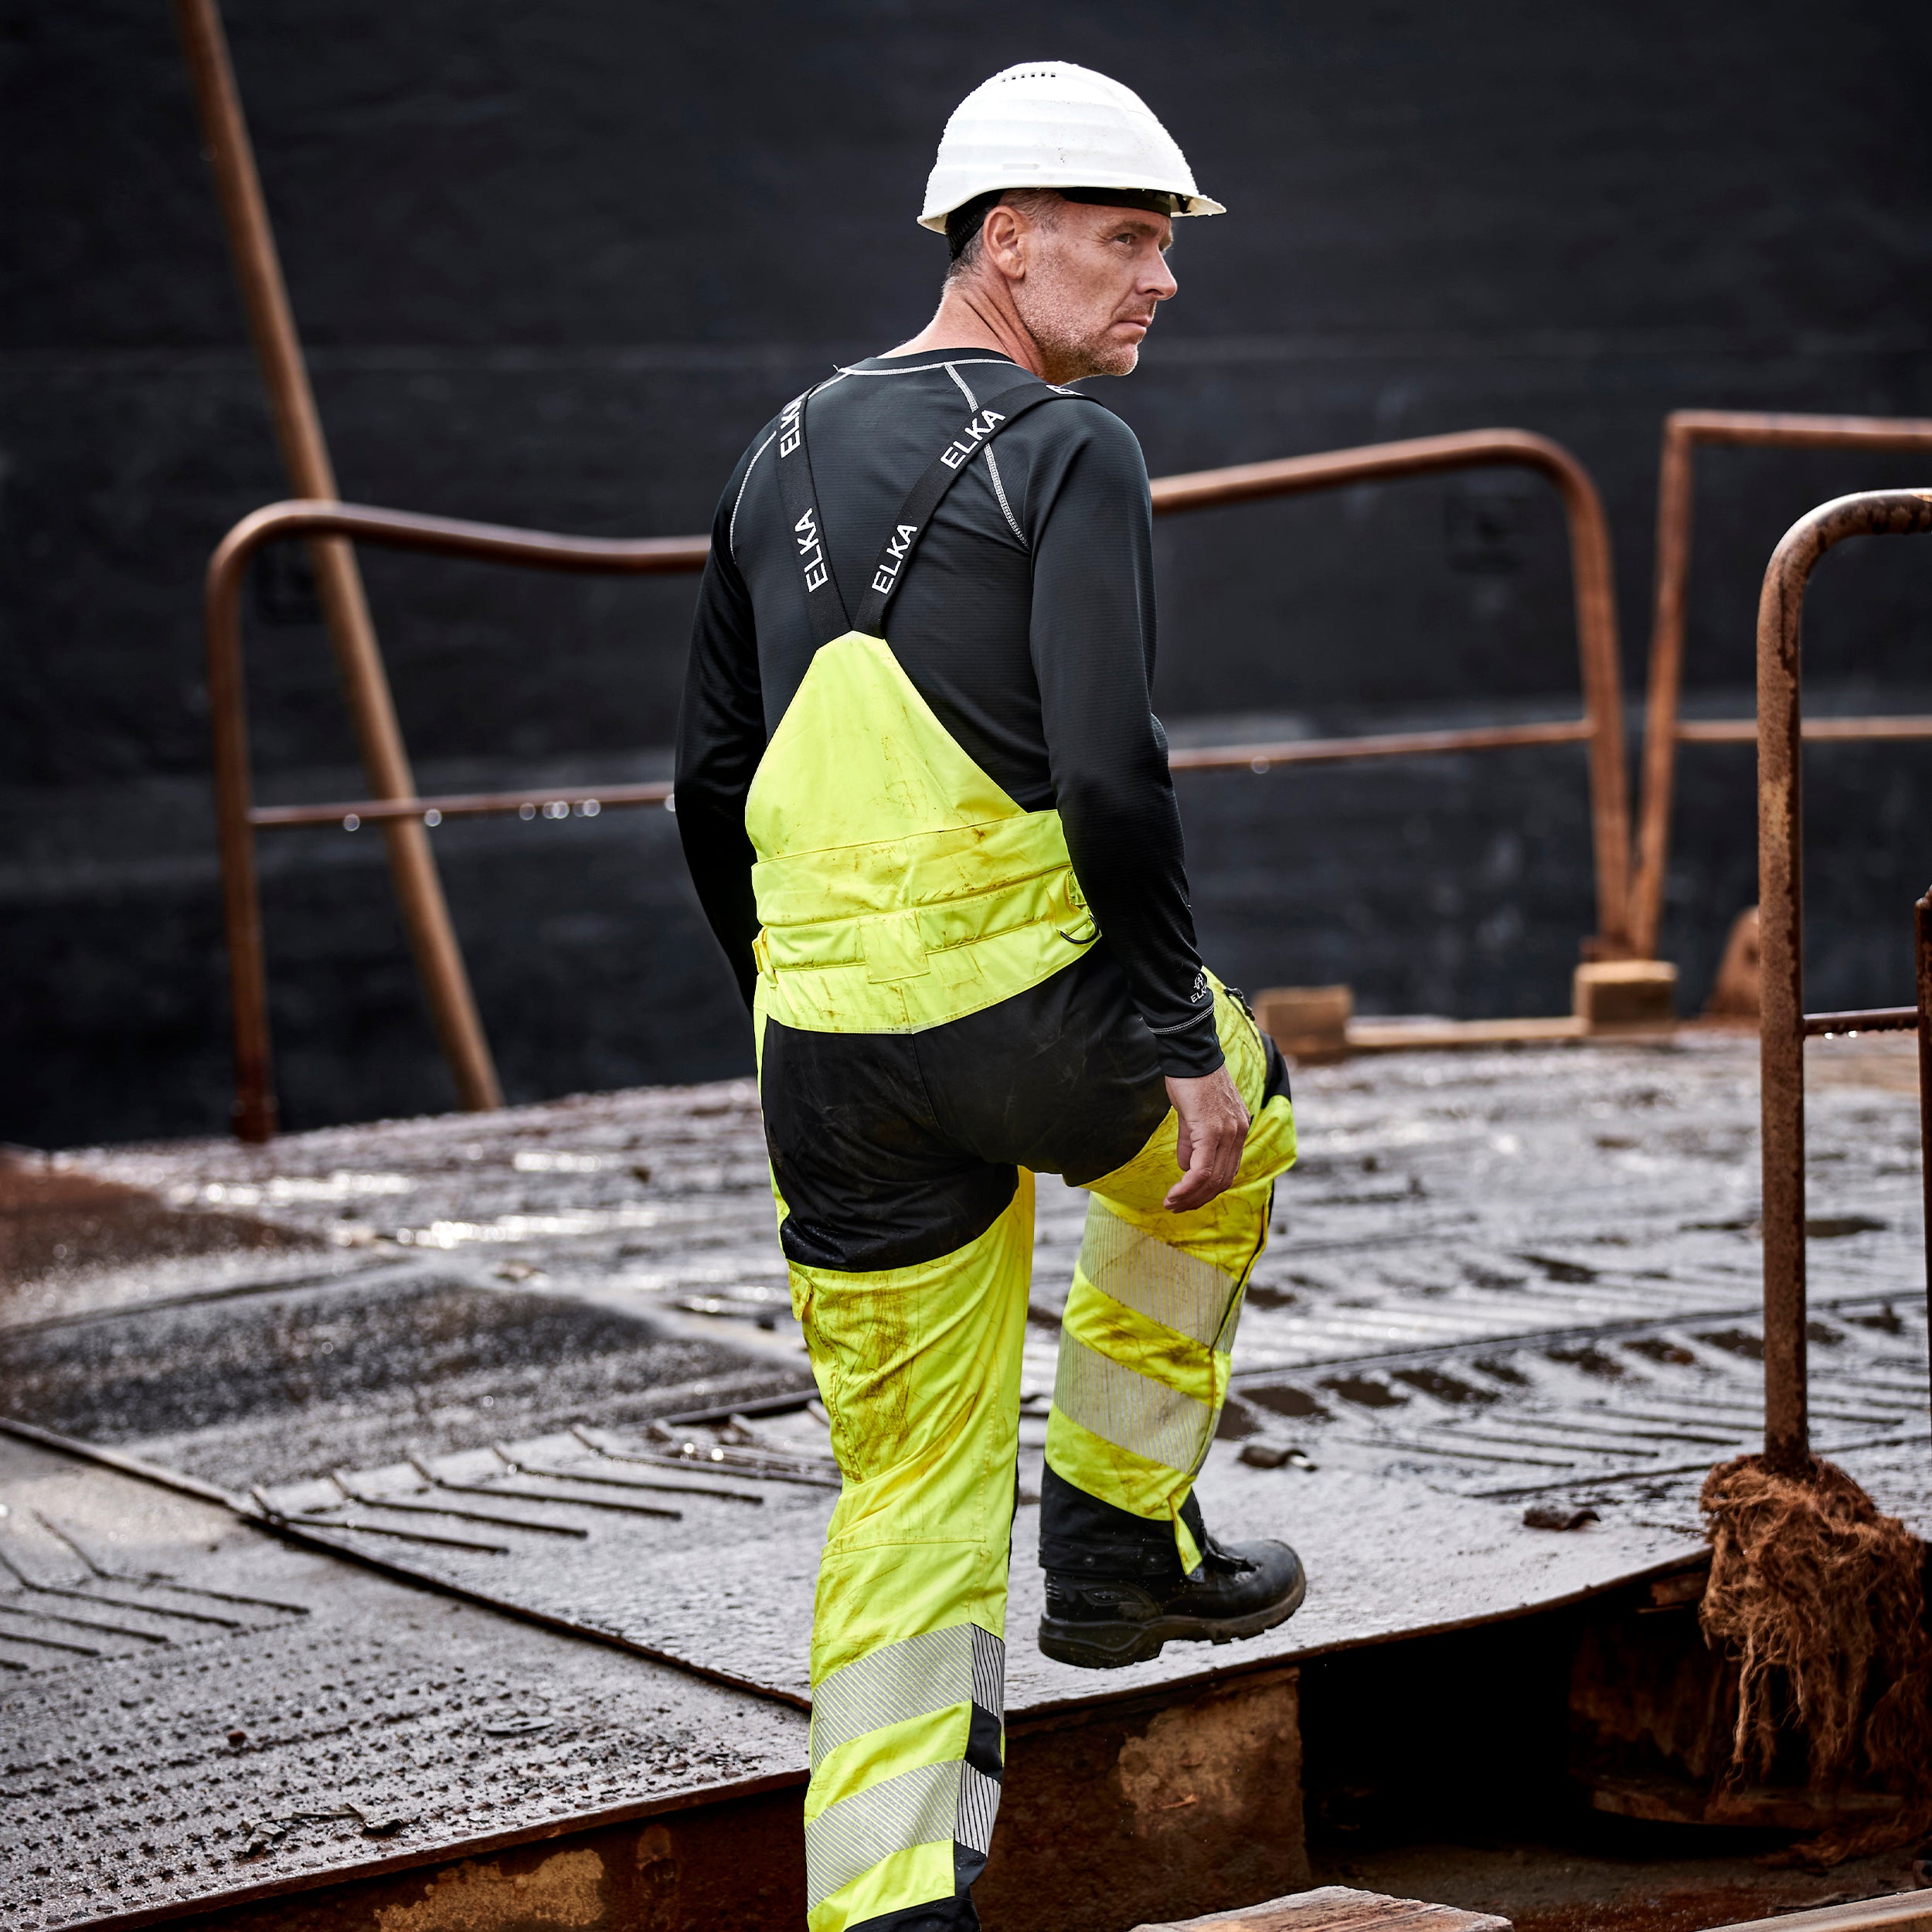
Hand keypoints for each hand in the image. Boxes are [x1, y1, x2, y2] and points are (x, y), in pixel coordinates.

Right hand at [1163, 1066, 1250, 1212]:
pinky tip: (1174, 1194)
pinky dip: (1188, 1187)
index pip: (1228, 1171)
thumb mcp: (1193, 1114)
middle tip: (1177, 1208)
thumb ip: (1192, 1141)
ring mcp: (1228, 1133)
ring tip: (1172, 1204)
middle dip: (1198, 1199)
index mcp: (1238, 1129)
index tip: (1187, 1199)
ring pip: (1213, 1180)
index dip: (1208, 1190)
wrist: (1189, 1055)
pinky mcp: (1211, 1131)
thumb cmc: (1189, 1080)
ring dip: (1191, 1197)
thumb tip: (1185, 1167)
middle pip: (1223, 1181)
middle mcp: (1239, 1133)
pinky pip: (1202, 1170)